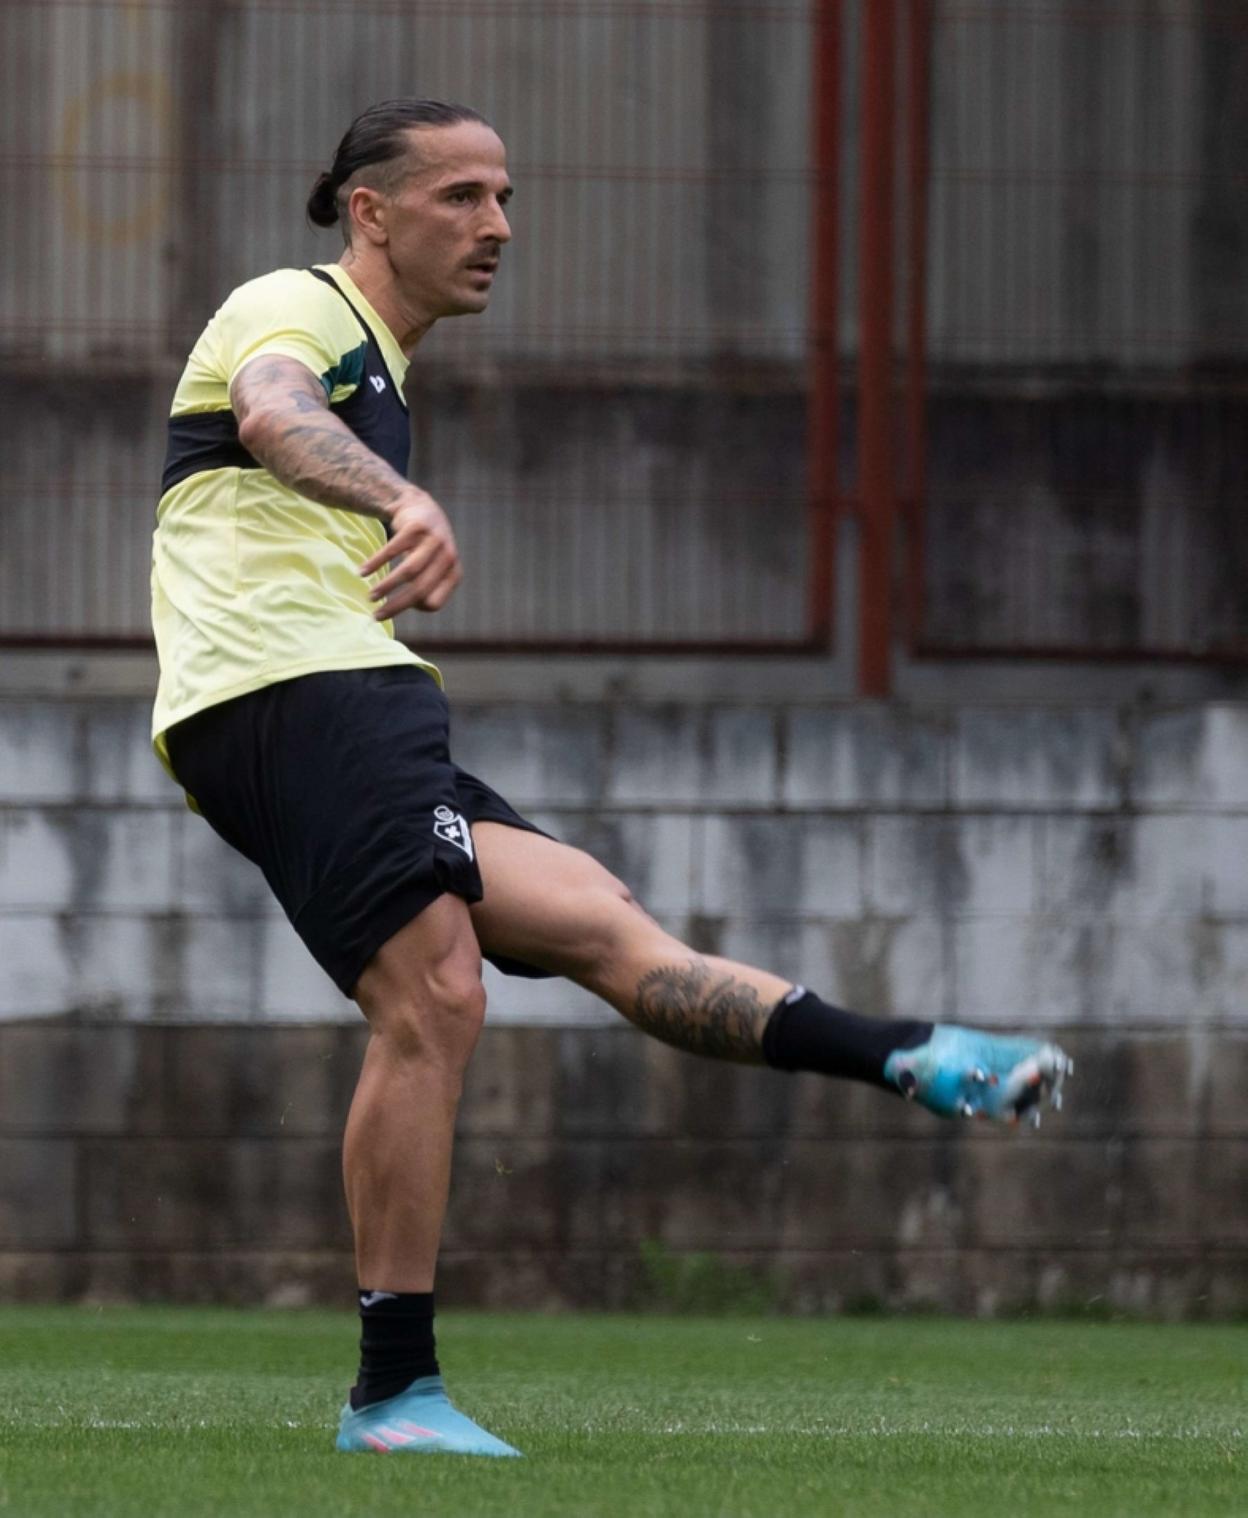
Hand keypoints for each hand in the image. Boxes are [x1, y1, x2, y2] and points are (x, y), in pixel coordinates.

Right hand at [358, 488, 461, 617]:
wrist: (419, 506)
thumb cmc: (424, 547)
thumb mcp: (432, 569)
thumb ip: (425, 589)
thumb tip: (400, 609)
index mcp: (453, 573)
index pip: (433, 603)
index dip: (413, 608)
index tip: (395, 606)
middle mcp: (448, 557)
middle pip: (420, 590)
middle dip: (395, 605)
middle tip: (376, 615)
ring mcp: (434, 540)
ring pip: (408, 572)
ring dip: (386, 586)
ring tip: (370, 596)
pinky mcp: (416, 527)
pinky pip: (393, 550)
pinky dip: (376, 563)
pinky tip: (362, 572)